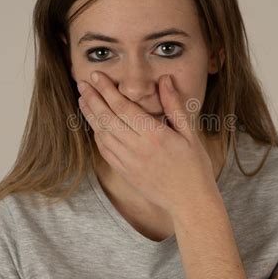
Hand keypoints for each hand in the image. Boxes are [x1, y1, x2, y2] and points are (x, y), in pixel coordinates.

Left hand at [76, 71, 218, 217]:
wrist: (189, 202)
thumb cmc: (194, 167)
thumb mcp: (190, 133)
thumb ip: (174, 106)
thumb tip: (165, 80)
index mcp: (154, 135)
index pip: (123, 107)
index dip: (107, 90)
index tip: (97, 76)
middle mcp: (137, 148)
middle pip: (107, 118)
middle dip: (92, 98)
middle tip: (82, 83)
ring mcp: (128, 162)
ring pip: (102, 134)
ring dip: (90, 115)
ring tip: (82, 99)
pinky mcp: (125, 172)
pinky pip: (105, 151)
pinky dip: (97, 135)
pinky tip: (94, 125)